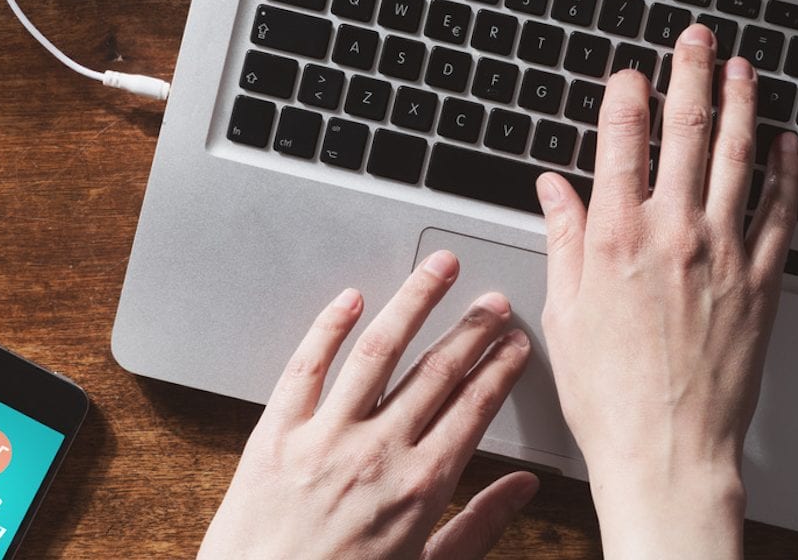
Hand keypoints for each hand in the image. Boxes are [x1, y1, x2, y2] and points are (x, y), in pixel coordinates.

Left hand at [199, 252, 538, 559]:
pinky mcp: (275, 435)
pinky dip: (329, 326)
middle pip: (436, 371)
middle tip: (492, 301)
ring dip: (414, 303)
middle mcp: (376, 454)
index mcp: (420, 488)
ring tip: (438, 271)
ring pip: (378, 351)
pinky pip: (305, 366)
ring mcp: (324, 438)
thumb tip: (522, 490)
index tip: (515, 345)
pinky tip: (351, 298)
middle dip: (472, 328)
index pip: (474, 408)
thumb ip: (479, 525)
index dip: (500, 369)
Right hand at [535, 25, 797, 558]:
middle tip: (697, 38)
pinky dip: (786, 170)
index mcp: (615, 237)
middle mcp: (673, 232)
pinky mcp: (762, 280)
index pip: (621, 138)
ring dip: (742, 103)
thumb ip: (563, 238)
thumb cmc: (611, 394)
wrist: (669, 448)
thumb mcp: (565, 311)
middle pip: (686, 129)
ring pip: (739, 156)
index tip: (629, 74)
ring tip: (743, 69)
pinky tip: (788, 142)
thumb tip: (552, 190)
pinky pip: (780, 209)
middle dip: (690, 73)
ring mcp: (724, 252)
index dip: (626, 94)